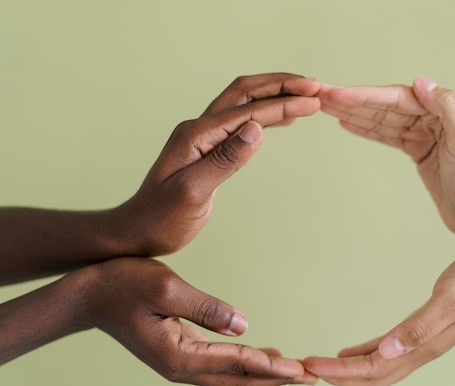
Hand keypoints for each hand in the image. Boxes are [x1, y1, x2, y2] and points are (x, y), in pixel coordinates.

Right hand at [78, 257, 315, 385]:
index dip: (272, 367)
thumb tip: (244, 326)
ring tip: (294, 371)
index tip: (301, 371)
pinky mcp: (179, 353)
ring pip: (230, 376)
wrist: (89, 295)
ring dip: (263, 375)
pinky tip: (263, 356)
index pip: (237, 364)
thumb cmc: (123, 285)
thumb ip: (207, 309)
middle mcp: (181, 368)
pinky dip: (245, 364)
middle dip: (275, 380)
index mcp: (179, 355)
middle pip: (238, 380)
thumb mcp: (167, 288)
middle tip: (310, 378)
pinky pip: (220, 366)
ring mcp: (179, 364)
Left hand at [116, 73, 320, 254]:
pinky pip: (241, 123)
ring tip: (306, 97)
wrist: (139, 231)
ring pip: (244, 104)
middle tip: (315, 86)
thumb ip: (225, 159)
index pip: (248, 111)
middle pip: (245, 92)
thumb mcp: (193, 192)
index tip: (314, 101)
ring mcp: (203, 136)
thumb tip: (258, 129)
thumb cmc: (162, 218)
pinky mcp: (208, 149)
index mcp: (197, 134)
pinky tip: (282, 121)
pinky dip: (265, 116)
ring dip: (275, 97)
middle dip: (282, 86)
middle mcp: (199, 128)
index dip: (283, 104)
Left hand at [303, 246, 454, 385]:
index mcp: (424, 345)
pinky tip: (349, 351)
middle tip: (302, 369)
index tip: (309, 365)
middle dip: (337, 376)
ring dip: (347, 369)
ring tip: (318, 364)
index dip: (340, 371)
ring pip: (378, 367)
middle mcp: (421, 350)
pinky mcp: (424, 331)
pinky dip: (364, 355)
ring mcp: (423, 343)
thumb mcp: (451, 297)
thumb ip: (421, 327)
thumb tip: (387, 351)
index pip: (373, 369)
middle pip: (372, 376)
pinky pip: (387, 351)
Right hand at [318, 78, 454, 243]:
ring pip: (384, 120)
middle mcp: (435, 117)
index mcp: (447, 110)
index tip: (338, 95)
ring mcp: (426, 135)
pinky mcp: (419, 152)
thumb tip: (420, 81)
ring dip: (355, 113)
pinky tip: (347, 123)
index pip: (398, 98)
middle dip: (354, 101)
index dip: (366, 96)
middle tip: (322, 97)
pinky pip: (389, 136)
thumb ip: (448, 107)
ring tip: (326, 107)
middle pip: (387, 105)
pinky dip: (368, 129)